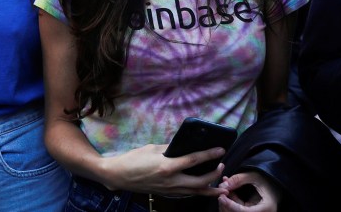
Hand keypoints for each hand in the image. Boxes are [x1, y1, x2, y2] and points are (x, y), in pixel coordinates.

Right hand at [103, 144, 225, 196]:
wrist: (119, 176)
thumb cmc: (133, 160)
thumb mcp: (151, 148)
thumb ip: (170, 148)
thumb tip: (183, 146)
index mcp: (167, 166)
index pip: (194, 160)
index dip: (209, 154)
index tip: (221, 149)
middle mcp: (171, 180)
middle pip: (200, 181)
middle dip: (214, 175)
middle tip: (222, 166)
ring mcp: (169, 189)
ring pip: (195, 192)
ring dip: (210, 189)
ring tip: (222, 187)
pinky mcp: (167, 193)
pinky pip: (187, 194)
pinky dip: (198, 191)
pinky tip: (203, 188)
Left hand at [218, 172, 281, 210]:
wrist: (274, 187)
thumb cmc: (266, 181)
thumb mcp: (254, 176)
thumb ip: (239, 179)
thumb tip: (223, 185)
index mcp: (266, 208)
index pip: (244, 211)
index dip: (230, 205)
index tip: (221, 197)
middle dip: (226, 205)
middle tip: (220, 193)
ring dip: (226, 204)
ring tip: (223, 190)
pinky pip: (237, 211)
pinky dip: (230, 204)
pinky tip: (227, 193)